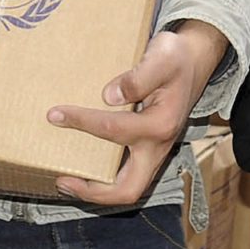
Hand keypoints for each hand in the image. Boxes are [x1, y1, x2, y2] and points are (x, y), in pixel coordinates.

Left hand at [48, 20, 226, 203]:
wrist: (194, 62)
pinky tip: (84, 165)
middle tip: (62, 180)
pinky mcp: (149, 149)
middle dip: (93, 192)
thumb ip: (139, 77)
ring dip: (97, 189)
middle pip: (129, 189)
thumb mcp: (162, 56)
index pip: (114, 130)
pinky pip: (126, 173)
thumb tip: (109, 97)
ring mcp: (155, 151)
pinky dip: (104, 177)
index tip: (55, 114)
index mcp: (161, 124)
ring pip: (128, 187)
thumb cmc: (176, 58)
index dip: (81, 122)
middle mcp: (158, 145)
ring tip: (66, 179)